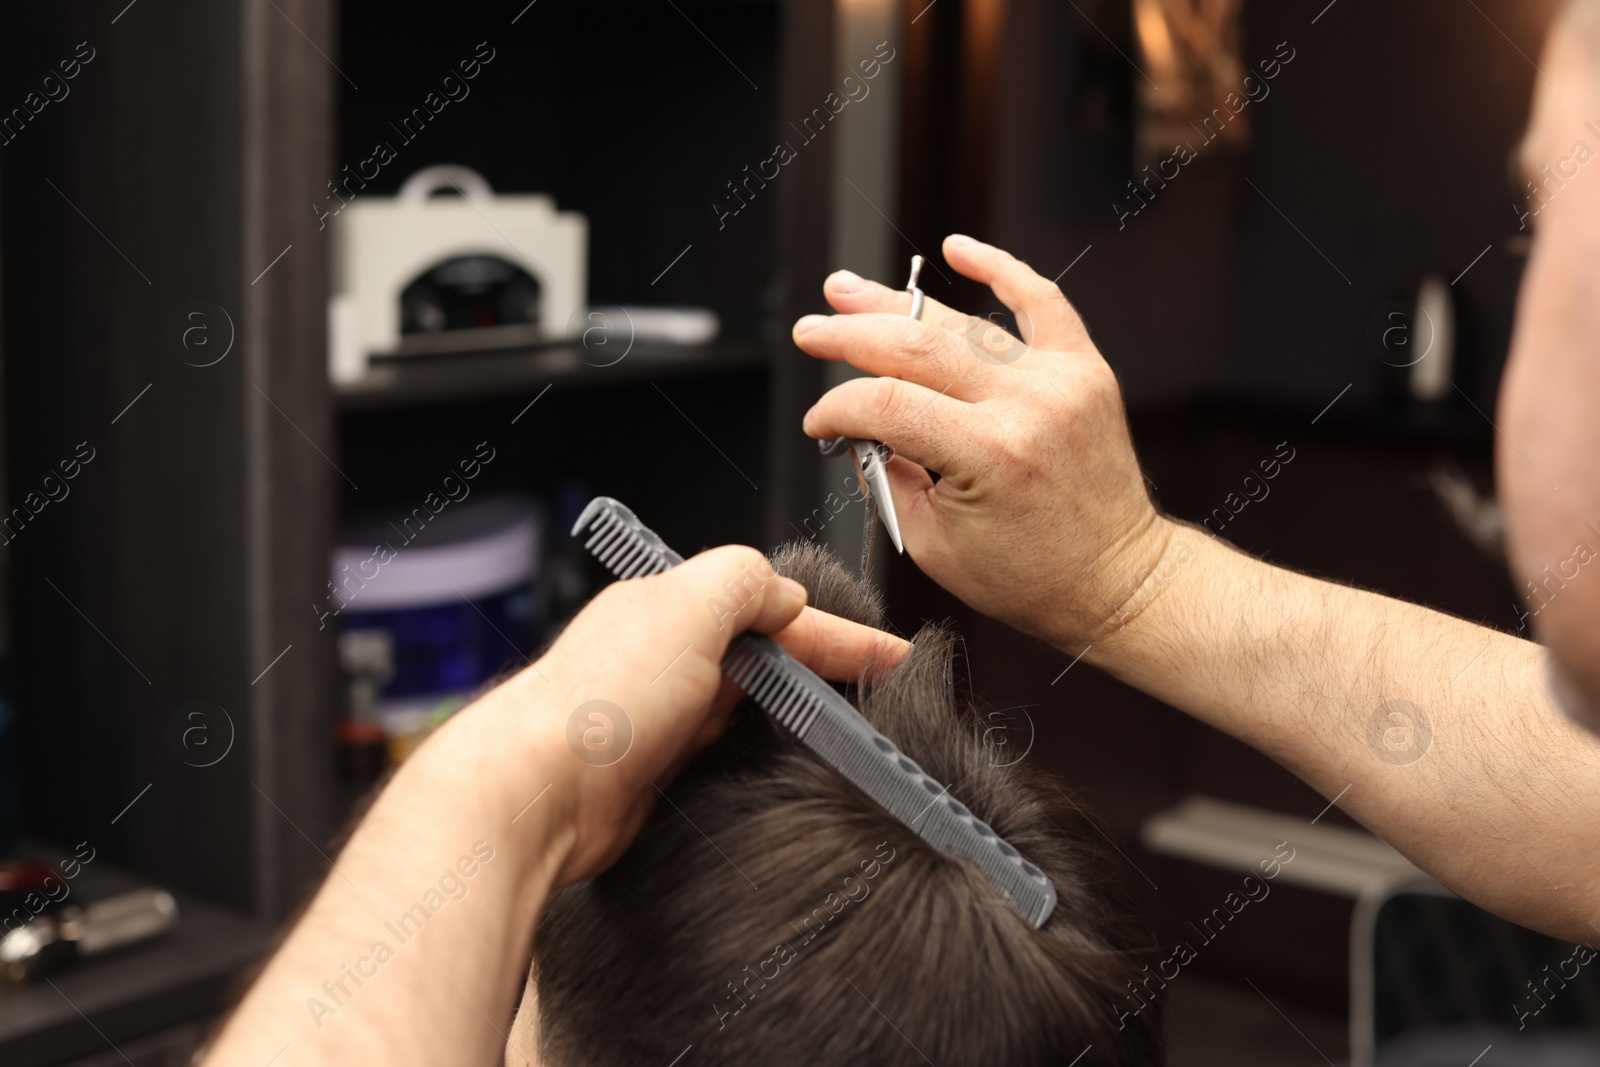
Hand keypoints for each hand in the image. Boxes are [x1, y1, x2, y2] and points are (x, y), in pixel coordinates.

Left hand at [449, 546, 910, 888]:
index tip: (891, 652)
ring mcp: (658, 711)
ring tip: (844, 725)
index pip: (771, 606)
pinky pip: (723, 748)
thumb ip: (743, 582)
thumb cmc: (595, 702)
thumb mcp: (687, 607)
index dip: (837, 630)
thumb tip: (784, 592)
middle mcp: (661, 654)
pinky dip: (755, 749)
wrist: (539, 793)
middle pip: (762, 652)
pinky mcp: (655, 767)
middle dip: (820, 665)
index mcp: (669, 605)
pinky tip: (775, 762)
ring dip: (788, 710)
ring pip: (745, 701)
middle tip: (882, 688)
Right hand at [794, 234, 1175, 653]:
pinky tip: (956, 248)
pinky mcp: (1083, 369)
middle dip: (850, 336)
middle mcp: (1026, 406)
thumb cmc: (1030, 574)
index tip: (819, 422)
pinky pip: (1041, 301)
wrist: (1116, 577)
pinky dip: (999, 269)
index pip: (886, 405)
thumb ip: (889, 476)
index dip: (838, 407)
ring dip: (897, 303)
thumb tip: (860, 426)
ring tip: (846, 290)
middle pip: (916, 347)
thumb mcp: (934, 543)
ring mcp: (1059, 380)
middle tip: (811, 330)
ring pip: (963, 324)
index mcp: (989, 455)